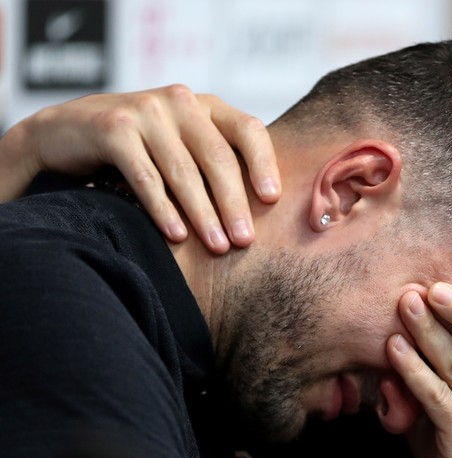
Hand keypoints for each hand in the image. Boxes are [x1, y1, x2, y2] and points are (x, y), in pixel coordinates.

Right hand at [0, 85, 279, 253]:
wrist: (65, 135)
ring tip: (218, 247)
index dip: (264, 163)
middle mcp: (179, 102)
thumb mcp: (183, 148)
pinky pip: (146, 176)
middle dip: (234, 203)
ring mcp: (145, 111)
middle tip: (245, 241)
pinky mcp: (113, 128)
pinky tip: (176, 236)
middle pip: (218, 157)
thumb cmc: (140, 151)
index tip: (272, 200)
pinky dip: (163, 209)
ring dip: (203, 214)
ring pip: (183, 170)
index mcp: (206, 106)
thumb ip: (217, 166)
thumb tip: (267, 212)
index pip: (248, 130)